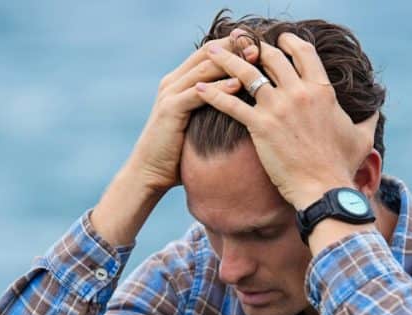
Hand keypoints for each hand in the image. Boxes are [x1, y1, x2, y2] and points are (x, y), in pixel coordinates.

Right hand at [121, 31, 255, 193]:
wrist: (149, 172)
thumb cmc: (178, 153)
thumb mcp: (198, 123)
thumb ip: (214, 108)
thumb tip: (245, 106)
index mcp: (180, 81)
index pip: (210, 52)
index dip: (235, 45)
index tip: (260, 44)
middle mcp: (173, 81)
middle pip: (208, 53)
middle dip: (235, 47)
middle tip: (261, 45)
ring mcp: (170, 94)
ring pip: (204, 68)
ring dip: (231, 62)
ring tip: (255, 58)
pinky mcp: (170, 109)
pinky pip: (198, 93)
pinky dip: (219, 87)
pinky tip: (239, 85)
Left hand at [195, 33, 378, 209]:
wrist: (324, 189)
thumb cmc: (342, 166)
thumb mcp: (362, 137)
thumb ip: (368, 118)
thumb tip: (377, 108)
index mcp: (322, 90)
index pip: (303, 52)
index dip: (288, 42)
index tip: (277, 40)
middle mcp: (299, 92)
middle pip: (271, 57)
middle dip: (253, 46)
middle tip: (239, 42)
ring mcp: (278, 108)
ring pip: (246, 73)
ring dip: (226, 59)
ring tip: (210, 52)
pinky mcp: (260, 126)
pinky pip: (230, 104)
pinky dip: (212, 94)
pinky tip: (198, 89)